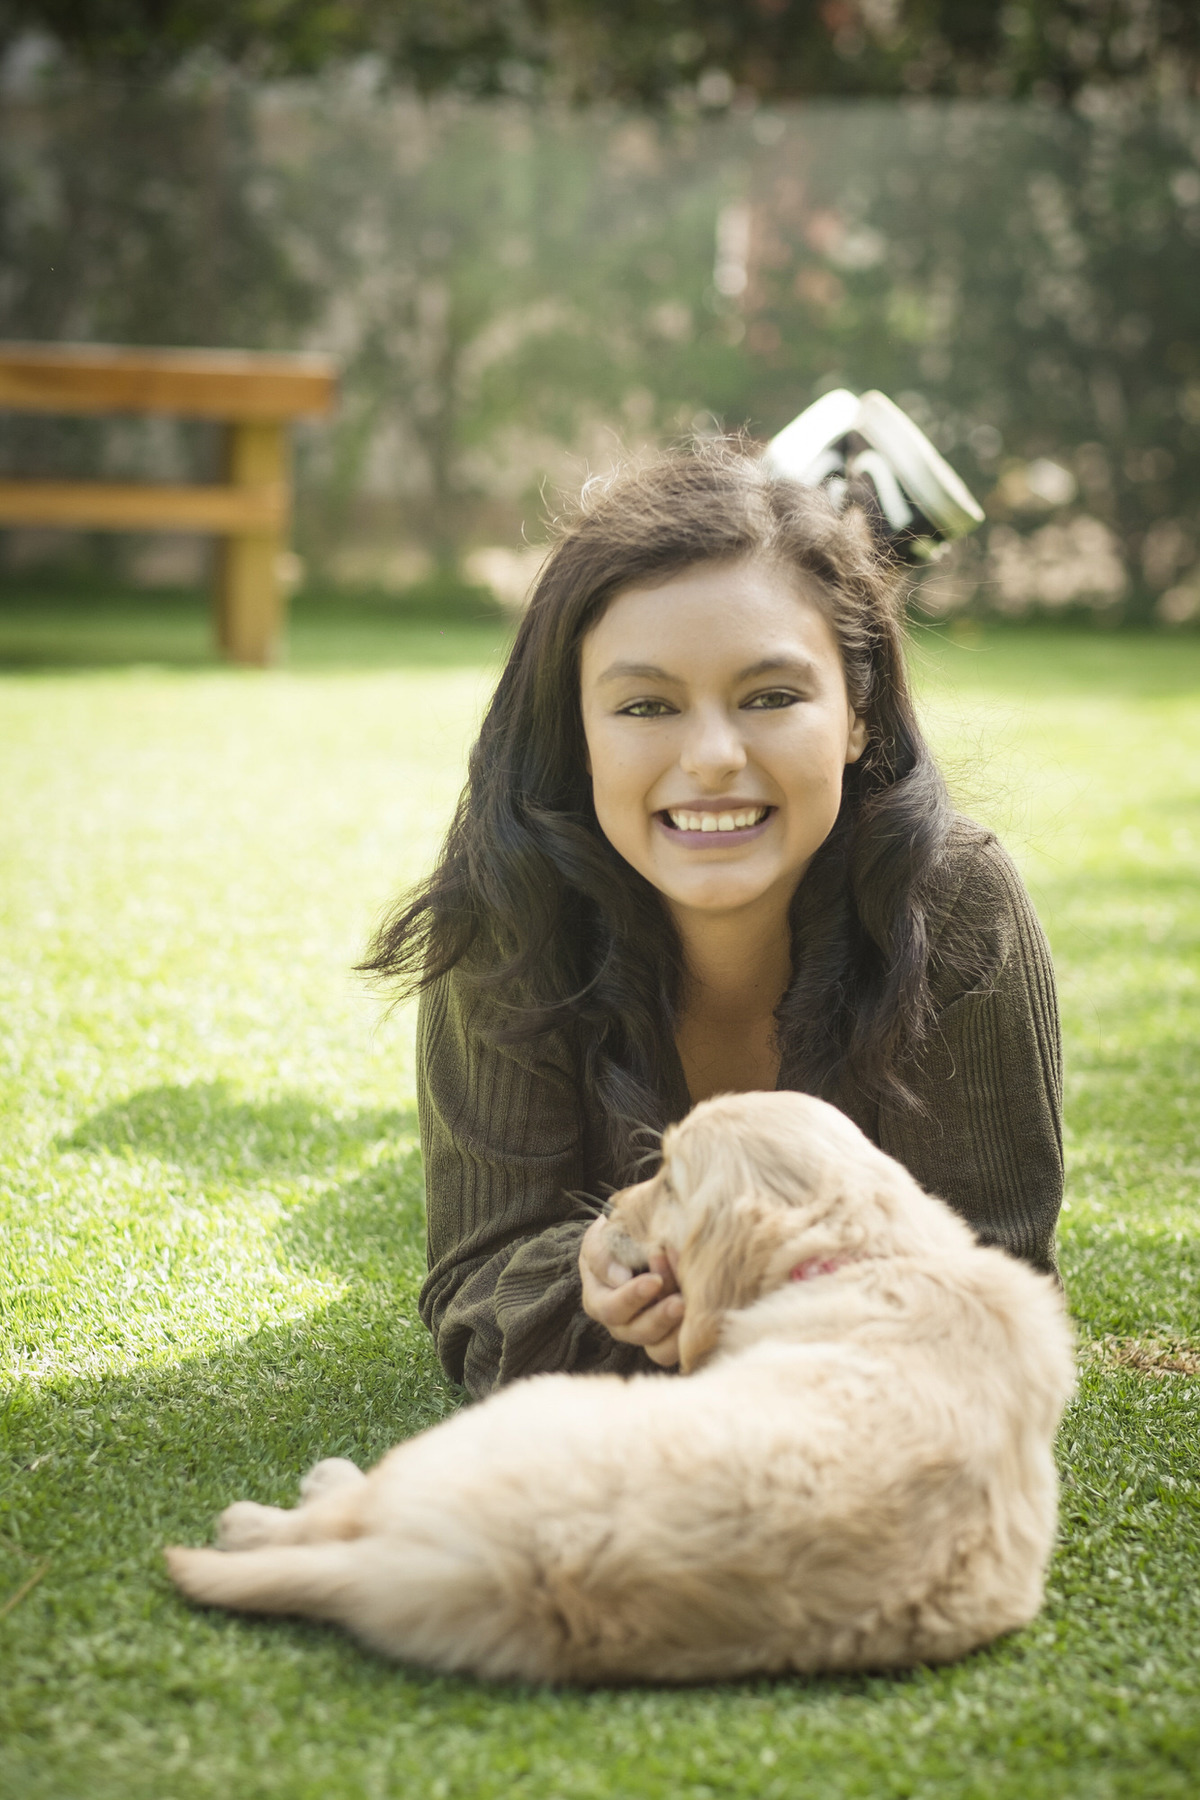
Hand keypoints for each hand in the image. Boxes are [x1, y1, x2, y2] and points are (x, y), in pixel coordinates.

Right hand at [579, 1215, 681, 1367]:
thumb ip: (603, 1254)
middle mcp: (622, 1324)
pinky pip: (680, 1351)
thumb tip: (620, 1278)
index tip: (655, 1280)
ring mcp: (648, 1334)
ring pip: (659, 1350)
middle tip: (680, 1302)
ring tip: (693, 1309)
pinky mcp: (671, 1339)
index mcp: (600, 1300)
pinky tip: (705, 1317)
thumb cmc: (621, 1236)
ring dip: (676, 1332)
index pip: (611, 1308)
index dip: (632, 1297)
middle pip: (637, 1332)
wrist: (647, 1241)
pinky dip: (692, 1338)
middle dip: (659, 1317)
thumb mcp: (604, 1237)